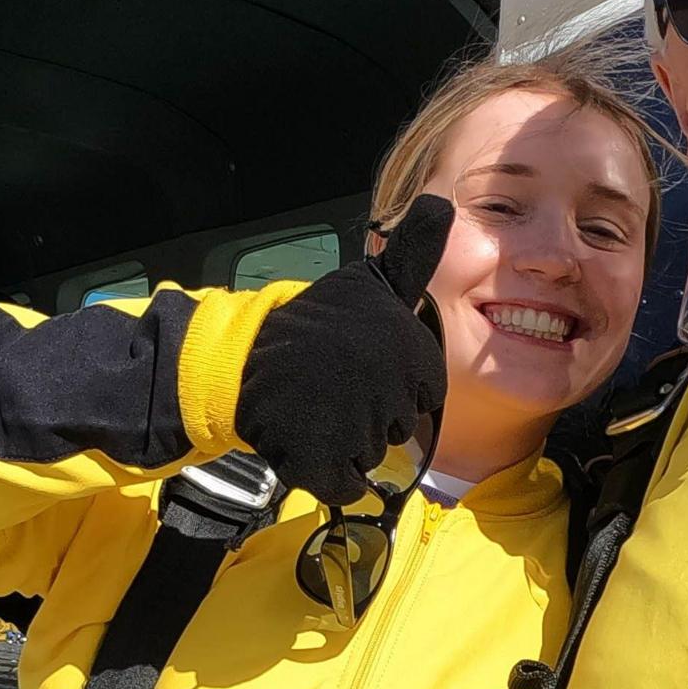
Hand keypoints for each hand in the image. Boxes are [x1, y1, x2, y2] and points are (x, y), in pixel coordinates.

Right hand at [231, 194, 450, 503]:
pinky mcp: (322, 461)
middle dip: (370, 413)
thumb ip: (413, 255)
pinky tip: (310, 439)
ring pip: (371, 456)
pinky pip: (345, 485)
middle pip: (399, 428)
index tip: (361, 365)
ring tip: (318, 406)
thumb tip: (445, 203)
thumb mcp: (370, 281)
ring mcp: (357, 428)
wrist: (242, 357)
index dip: (395, 384)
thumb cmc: (315, 322)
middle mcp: (392, 391)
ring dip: (346, 441)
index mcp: (412, 352)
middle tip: (335, 385)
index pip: (426, 393)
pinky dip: (328, 473)